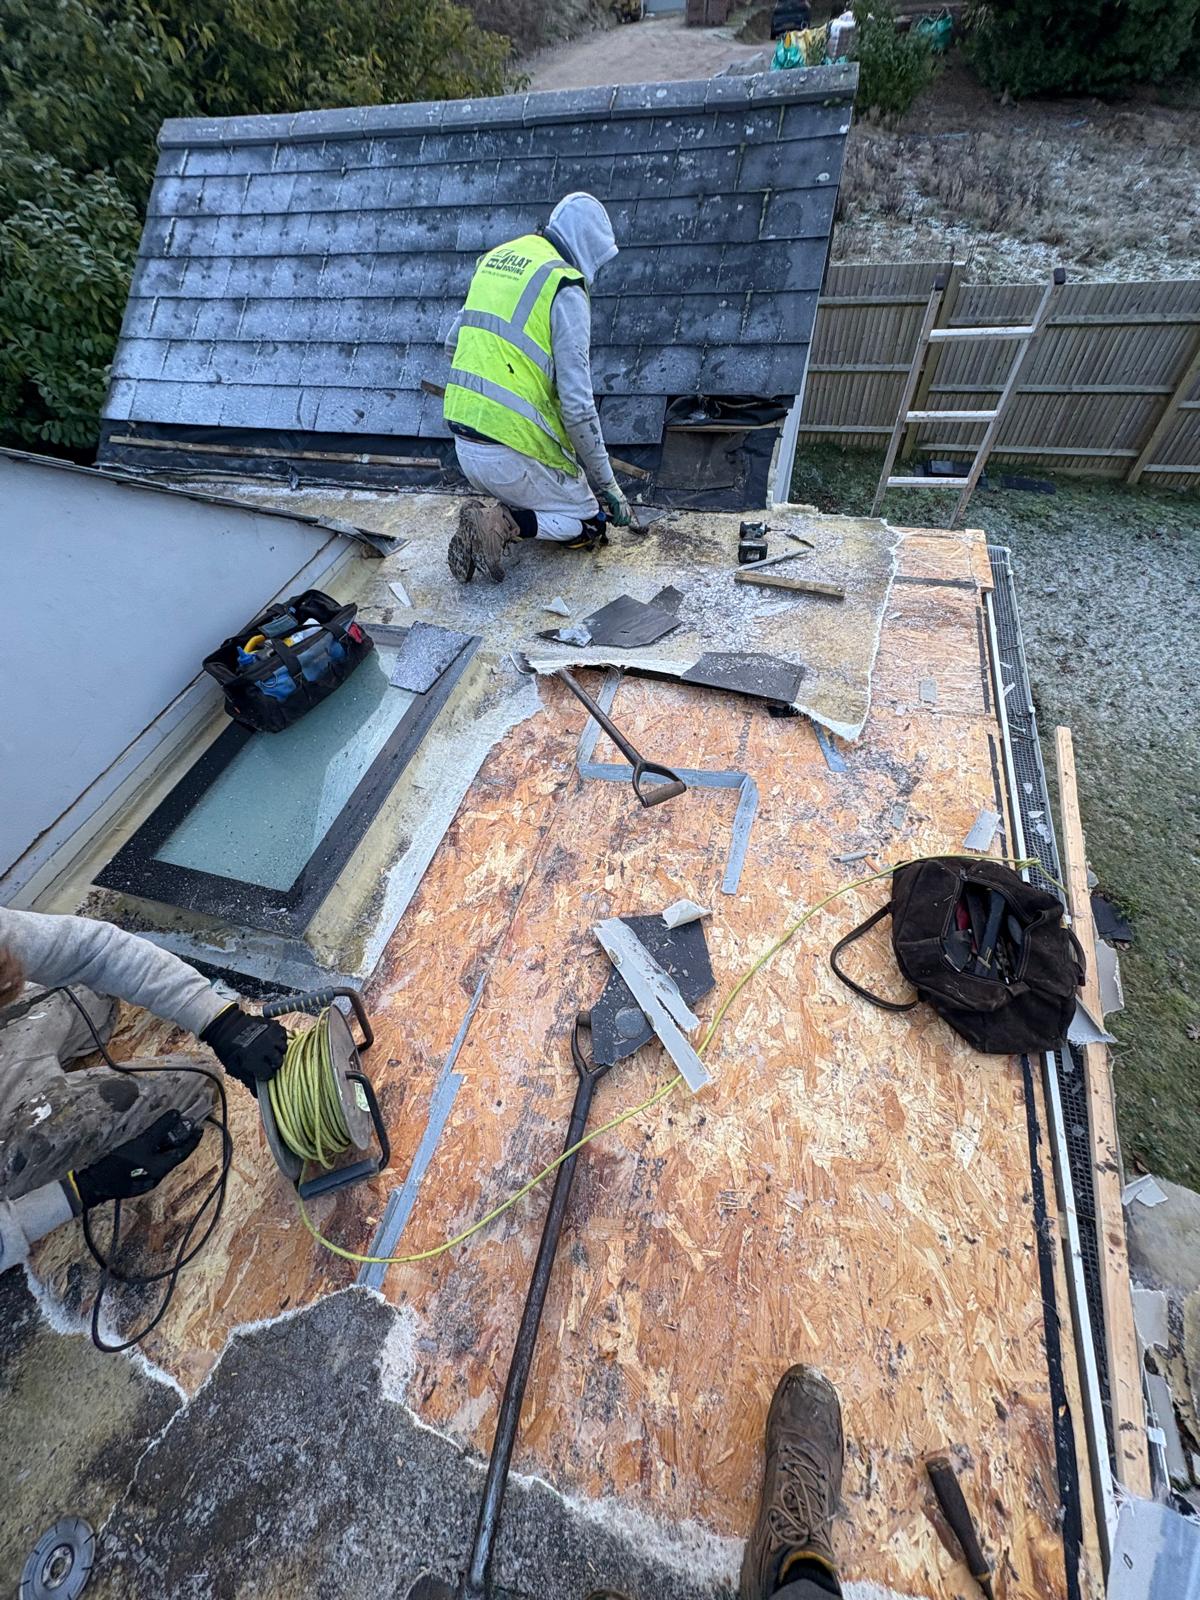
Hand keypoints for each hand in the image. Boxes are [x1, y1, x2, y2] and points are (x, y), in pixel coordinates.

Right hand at [70, 1110, 202, 1210]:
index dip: (192, 1140)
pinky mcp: (134, 1179)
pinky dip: (155, 1152)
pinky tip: (150, 1145)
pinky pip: (150, 1162)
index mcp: (161, 1169)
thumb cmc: (120, 1164)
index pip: (183, 1153)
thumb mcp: (141, 1143)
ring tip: (169, 1133)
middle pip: (173, 1157)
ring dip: (167, 1146)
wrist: (94, 1185)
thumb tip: (176, 1114)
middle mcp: (156, 1176)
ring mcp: (145, 1179)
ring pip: (161, 1160)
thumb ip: (160, 1129)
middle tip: (185, 1127)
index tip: (200, 1128)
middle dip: (180, 1142)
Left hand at [199, 1005, 286, 1095]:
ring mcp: (270, 1035)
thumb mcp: (233, 1067)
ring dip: (278, 1051)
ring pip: (283, 1048)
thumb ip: (247, 1080)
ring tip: (271, 1051)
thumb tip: (258, 1093)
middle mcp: (265, 1047)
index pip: (269, 1074)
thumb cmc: (228, 1049)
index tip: (262, 1073)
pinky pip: (283, 1035)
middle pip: (279, 1061)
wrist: (225, 1026)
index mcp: (253, 1059)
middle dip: (273, 1064)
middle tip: (267, 1062)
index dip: (265, 1075)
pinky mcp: (273, 1025)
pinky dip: (279, 1039)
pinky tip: (272, 1041)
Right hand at [600, 482, 631, 527]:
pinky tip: (612, 520)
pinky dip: (615, 519)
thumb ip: (615, 509)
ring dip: (618, 522)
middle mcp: (625, 503)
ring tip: (614, 524)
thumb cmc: (609, 493)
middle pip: (626, 517)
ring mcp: (622, 503)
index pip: (628, 515)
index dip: (626, 521)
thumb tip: (613, 517)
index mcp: (625, 503)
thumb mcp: (614, 502)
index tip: (621, 524)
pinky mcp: (618, 503)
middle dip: (621, 523)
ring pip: (622, 517)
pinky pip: (618, 514)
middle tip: (616, 525)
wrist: (608, 486)